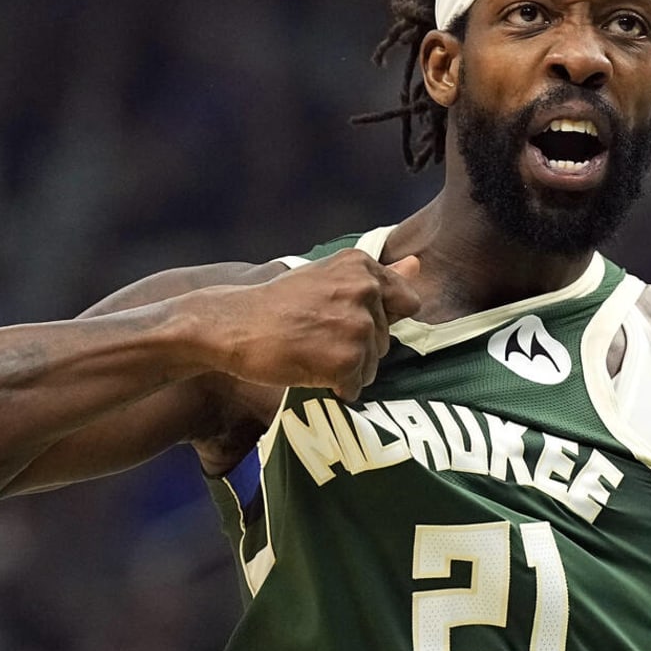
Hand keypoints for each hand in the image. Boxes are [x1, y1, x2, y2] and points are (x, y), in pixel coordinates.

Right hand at [206, 249, 420, 399]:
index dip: (380, 319)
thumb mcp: (329, 276)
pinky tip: (308, 369)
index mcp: (363, 267)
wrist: (233, 324)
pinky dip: (335, 388)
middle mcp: (366, 292)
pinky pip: (356, 387)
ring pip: (373, 365)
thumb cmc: (277, 303)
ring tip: (310, 352)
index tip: (347, 321)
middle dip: (358, 346)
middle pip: (386, 339)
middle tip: (316, 337)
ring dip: (346, 368)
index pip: (406, 302)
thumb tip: (418, 263)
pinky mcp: (346, 360)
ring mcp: (358, 327)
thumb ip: (379, 275)